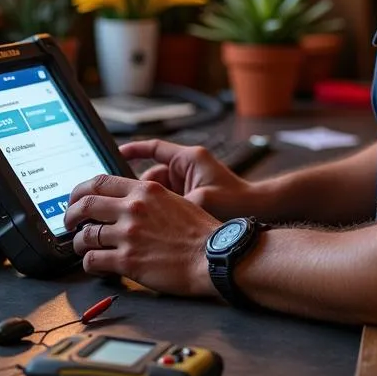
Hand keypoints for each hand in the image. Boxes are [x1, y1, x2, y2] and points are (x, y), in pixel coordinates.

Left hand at [63, 176, 219, 295]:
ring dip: (79, 243)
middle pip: (85, 204)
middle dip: (70, 214)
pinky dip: (89, 264)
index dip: (80, 190)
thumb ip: (149, 199)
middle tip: (69, 223)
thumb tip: (129, 202)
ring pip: (85, 235)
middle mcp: (134, 208)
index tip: (76, 199)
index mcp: (146, 190)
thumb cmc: (200, 232)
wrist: (213, 256)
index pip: (100, 181)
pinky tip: (96, 266)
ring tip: (82, 248)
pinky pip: (93, 261)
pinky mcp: (127, 260)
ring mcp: (129, 234)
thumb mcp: (174, 201)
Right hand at [117, 138, 256, 219]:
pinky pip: (168, 202)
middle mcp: (187, 168)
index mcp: (189, 159)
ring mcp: (189, 183)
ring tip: (144, 222)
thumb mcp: (201, 200)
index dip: (133, 150)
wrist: (260, 211)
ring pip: (158, 192)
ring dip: (151, 206)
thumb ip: (173, 205)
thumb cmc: (237, 202)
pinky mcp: (192, 197)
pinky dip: (162, 212)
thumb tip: (148, 213)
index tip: (116, 154)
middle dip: (139, 192)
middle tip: (125, 208)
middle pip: (151, 176)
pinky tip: (156, 226)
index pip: (154, 149)